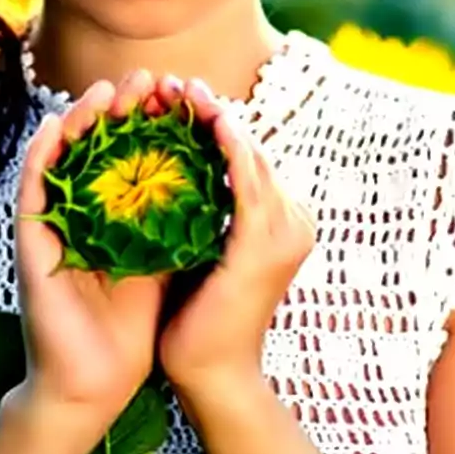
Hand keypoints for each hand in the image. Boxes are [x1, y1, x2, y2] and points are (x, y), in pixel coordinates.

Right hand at [13, 69, 172, 435]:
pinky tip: (54, 126)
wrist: (96, 383)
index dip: (150, 123)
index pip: (129, 156)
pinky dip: (41, 156)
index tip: (174, 93)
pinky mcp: (32, 246)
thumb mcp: (165, 264)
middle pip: (97, 148)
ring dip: (81, 121)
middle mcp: (78, 216)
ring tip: (105, 89)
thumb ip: (179, 224)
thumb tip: (218, 185)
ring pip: (63, 159)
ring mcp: (52, 228)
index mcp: (110, 219)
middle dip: (122, 111)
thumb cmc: (129, 331)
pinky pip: (32, 191)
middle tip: (146, 78)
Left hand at [157, 76, 316, 405]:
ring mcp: (284, 231)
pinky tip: (207, 121)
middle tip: (174, 80)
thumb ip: (197, 211)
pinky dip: (228, 148)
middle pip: (248, 147)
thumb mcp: (199, 250)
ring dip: (216, 117)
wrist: (211, 373)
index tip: (173, 94)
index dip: (211, 120)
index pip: (243, 155)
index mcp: (276, 220)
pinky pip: (247, 183)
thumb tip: (164, 172)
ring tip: (181, 88)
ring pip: (249, 156)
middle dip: (210, 109)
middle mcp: (290, 220)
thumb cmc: (197, 317)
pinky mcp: (264, 244)